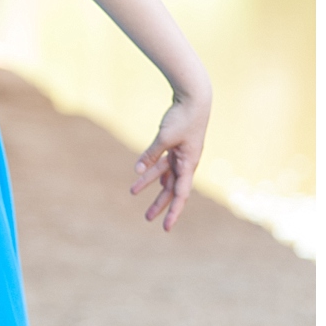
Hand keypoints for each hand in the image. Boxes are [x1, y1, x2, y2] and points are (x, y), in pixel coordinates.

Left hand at [130, 91, 210, 231]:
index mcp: (189, 164)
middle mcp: (187, 162)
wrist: (194, 97)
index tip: (166, 227)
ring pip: (164, 174)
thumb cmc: (183, 117)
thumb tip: (137, 171)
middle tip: (147, 218)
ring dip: (148, 182)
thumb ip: (151, 155)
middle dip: (159, 204)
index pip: (180, 194)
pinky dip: (153, 169)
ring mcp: (182, 154)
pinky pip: (163, 161)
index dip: (173, 212)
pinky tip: (144, 176)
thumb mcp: (165, 137)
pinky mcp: (176, 144)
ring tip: (132, 192)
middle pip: (172, 188)